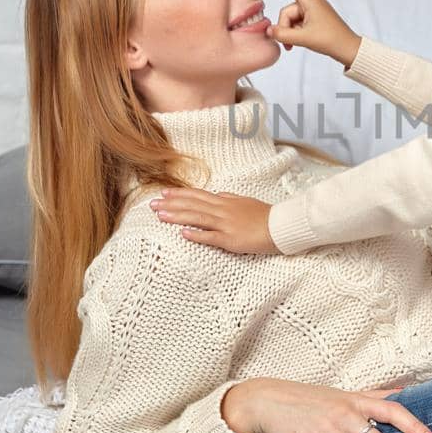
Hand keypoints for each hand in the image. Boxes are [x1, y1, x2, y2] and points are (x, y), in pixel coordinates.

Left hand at [150, 189, 277, 253]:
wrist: (280, 226)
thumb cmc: (264, 215)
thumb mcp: (244, 201)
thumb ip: (229, 198)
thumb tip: (216, 194)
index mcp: (225, 201)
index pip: (197, 195)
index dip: (180, 194)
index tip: (164, 193)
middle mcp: (222, 210)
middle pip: (192, 205)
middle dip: (171, 204)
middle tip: (152, 204)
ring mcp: (226, 224)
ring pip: (197, 218)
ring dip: (177, 216)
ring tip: (160, 216)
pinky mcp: (230, 239)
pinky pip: (211, 237)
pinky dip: (196, 235)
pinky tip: (183, 233)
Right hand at [256, 0, 361, 66]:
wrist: (349, 49)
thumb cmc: (332, 40)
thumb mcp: (303, 38)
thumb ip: (283, 34)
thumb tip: (269, 30)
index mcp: (311, 1)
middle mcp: (312, 3)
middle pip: (287, 11)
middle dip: (284, 27)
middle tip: (289, 43)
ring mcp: (314, 11)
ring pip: (291, 19)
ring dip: (290, 32)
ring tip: (294, 45)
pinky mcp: (315, 19)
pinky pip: (298, 23)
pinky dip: (295, 33)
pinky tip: (298, 42)